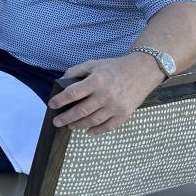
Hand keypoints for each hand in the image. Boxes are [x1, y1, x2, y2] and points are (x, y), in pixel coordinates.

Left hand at [47, 54, 164, 133]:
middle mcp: (105, 95)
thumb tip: (61, 82)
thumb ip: (76, 71)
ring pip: (93, 121)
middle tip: (56, 122)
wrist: (142, 71)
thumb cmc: (115, 67)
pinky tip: (88, 131)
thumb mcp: (93, 64)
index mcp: (96, 81)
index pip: (72, 93)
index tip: (52, 105)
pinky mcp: (125, 113)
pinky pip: (109, 126)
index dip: (60, 100)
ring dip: (79, 125)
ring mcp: (116, 106)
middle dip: (66, 118)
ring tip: (70, 126)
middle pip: (81, 111)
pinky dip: (97, 131)